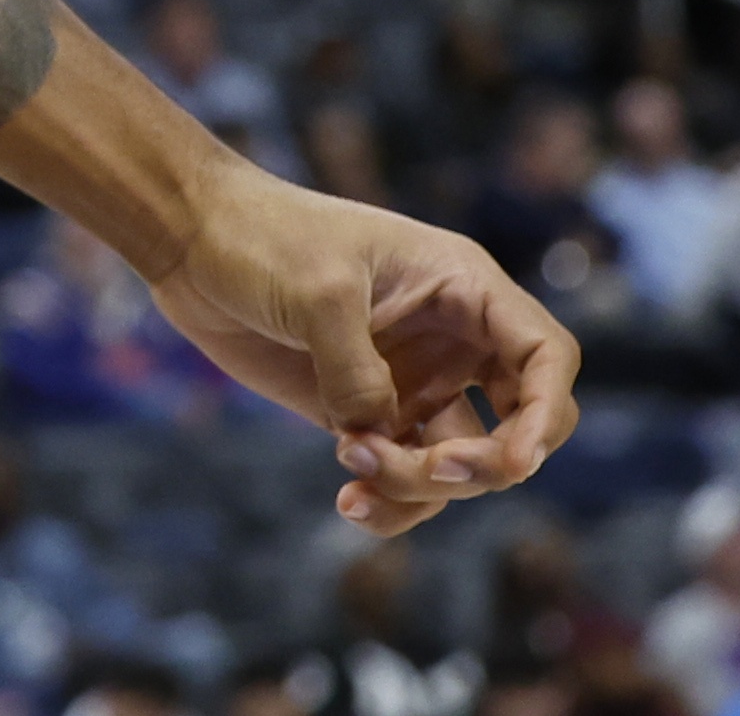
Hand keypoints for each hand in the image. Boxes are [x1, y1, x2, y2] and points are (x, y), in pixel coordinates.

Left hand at [141, 161, 578, 536]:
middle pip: (519, 425)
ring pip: (459, 464)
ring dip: (420, 487)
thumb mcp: (318, 293)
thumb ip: (357, 372)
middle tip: (424, 466)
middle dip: (485, 465)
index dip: (545, 413)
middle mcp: (451, 338)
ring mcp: (413, 379)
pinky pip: (406, 477)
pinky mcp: (368, 412)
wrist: (193, 240)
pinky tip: (348, 501)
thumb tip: (375, 436)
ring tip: (349, 464)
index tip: (511, 459)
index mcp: (461, 287)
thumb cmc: (262, 238)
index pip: (545, 354)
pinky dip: (390, 500)